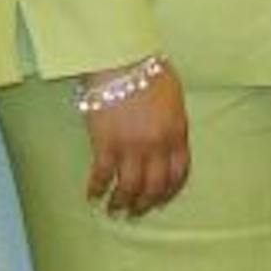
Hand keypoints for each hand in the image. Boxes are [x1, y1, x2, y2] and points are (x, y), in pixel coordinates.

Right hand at [79, 62, 190, 216]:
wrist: (121, 59)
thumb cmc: (147, 69)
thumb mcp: (174, 96)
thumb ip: (175, 122)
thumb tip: (172, 138)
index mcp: (177, 133)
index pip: (179, 173)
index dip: (170, 191)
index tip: (161, 200)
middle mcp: (157, 146)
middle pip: (154, 186)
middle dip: (146, 203)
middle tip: (136, 211)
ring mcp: (131, 148)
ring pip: (129, 188)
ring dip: (121, 203)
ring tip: (114, 209)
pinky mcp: (105, 145)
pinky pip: (102, 176)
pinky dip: (96, 190)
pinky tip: (92, 196)